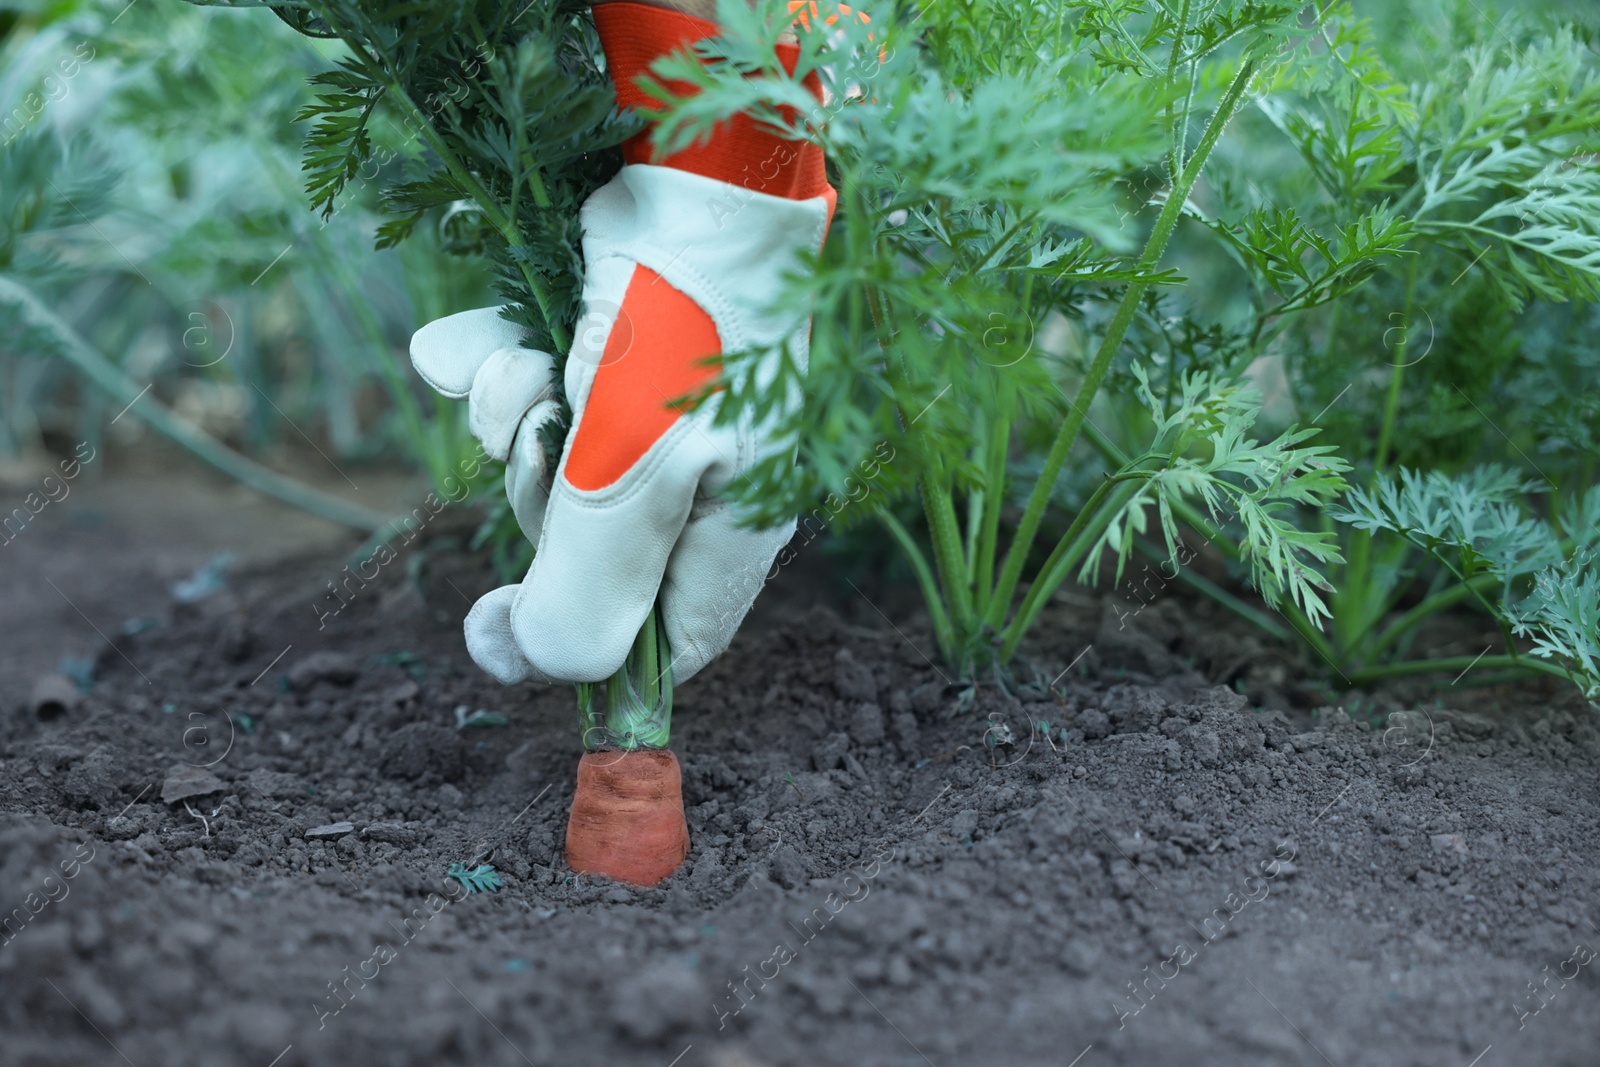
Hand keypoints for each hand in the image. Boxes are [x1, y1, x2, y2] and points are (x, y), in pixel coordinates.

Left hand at [411, 163, 830, 684]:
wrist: (697, 171)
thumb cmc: (686, 325)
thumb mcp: (631, 474)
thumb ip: (583, 590)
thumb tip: (520, 664)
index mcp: (731, 532)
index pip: (662, 645)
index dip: (582, 646)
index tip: (500, 620)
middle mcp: (698, 485)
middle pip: (588, 557)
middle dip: (539, 501)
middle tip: (544, 446)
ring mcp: (654, 420)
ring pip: (550, 471)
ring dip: (514, 425)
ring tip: (528, 370)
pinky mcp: (611, 360)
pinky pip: (533, 399)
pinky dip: (500, 374)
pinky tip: (490, 345)